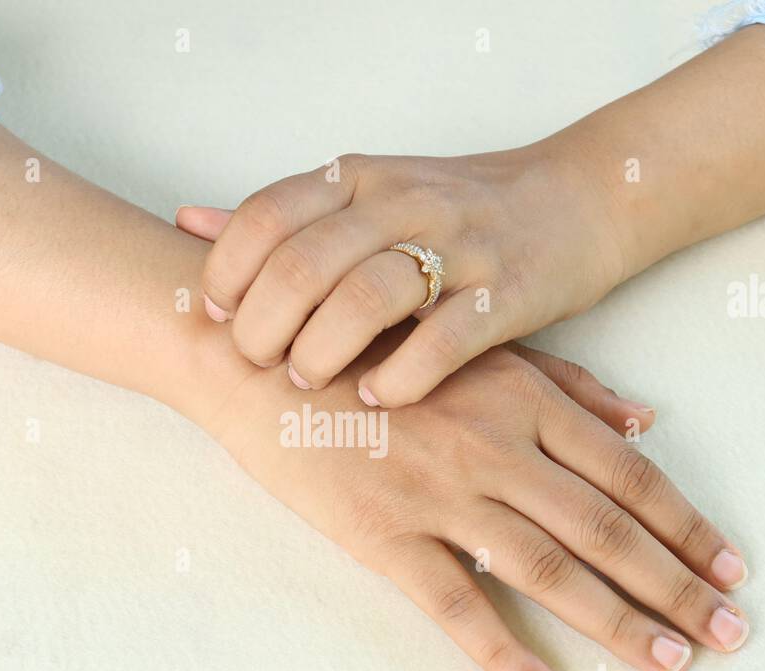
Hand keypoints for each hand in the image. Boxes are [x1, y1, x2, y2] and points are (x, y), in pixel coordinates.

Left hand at [177, 144, 625, 407]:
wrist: (577, 199)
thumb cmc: (456, 209)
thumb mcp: (364, 194)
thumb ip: (282, 216)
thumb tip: (186, 222)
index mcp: (358, 180)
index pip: (267, 216)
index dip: (228, 271)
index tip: (221, 315)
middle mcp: (402, 204)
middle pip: (305, 263)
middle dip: (264, 325)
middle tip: (258, 361)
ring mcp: (458, 247)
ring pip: (367, 298)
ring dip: (322, 349)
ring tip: (308, 379)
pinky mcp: (506, 294)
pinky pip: (442, 341)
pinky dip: (400, 376)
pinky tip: (376, 395)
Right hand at [211, 330, 748, 670]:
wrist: (263, 359)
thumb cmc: (373, 347)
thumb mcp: (478, 350)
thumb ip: (567, 385)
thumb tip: (646, 419)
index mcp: (524, 400)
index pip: (629, 477)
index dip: (688, 527)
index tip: (732, 570)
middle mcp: (497, 449)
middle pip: (605, 530)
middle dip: (676, 587)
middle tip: (729, 635)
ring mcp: (442, 495)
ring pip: (547, 568)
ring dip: (616, 620)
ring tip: (667, 662)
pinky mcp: (385, 534)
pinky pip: (453, 602)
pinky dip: (497, 650)